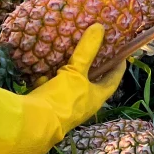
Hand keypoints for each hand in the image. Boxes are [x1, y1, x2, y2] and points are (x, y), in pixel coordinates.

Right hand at [0, 25, 125, 153]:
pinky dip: (47, 80)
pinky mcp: (46, 108)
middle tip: (92, 49)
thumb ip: (87, 50)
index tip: (122, 54)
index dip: (118, 67)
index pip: (113, 80)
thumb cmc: (62, 100)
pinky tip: (42, 70)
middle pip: (90, 83)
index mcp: (95, 98)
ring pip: (68, 86)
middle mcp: (83, 106)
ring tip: (66, 54)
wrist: (31, 125)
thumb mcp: (75, 72)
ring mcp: (64, 108)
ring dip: (66, 73)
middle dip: (90, 68)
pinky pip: (49, 90)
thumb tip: (100, 28)